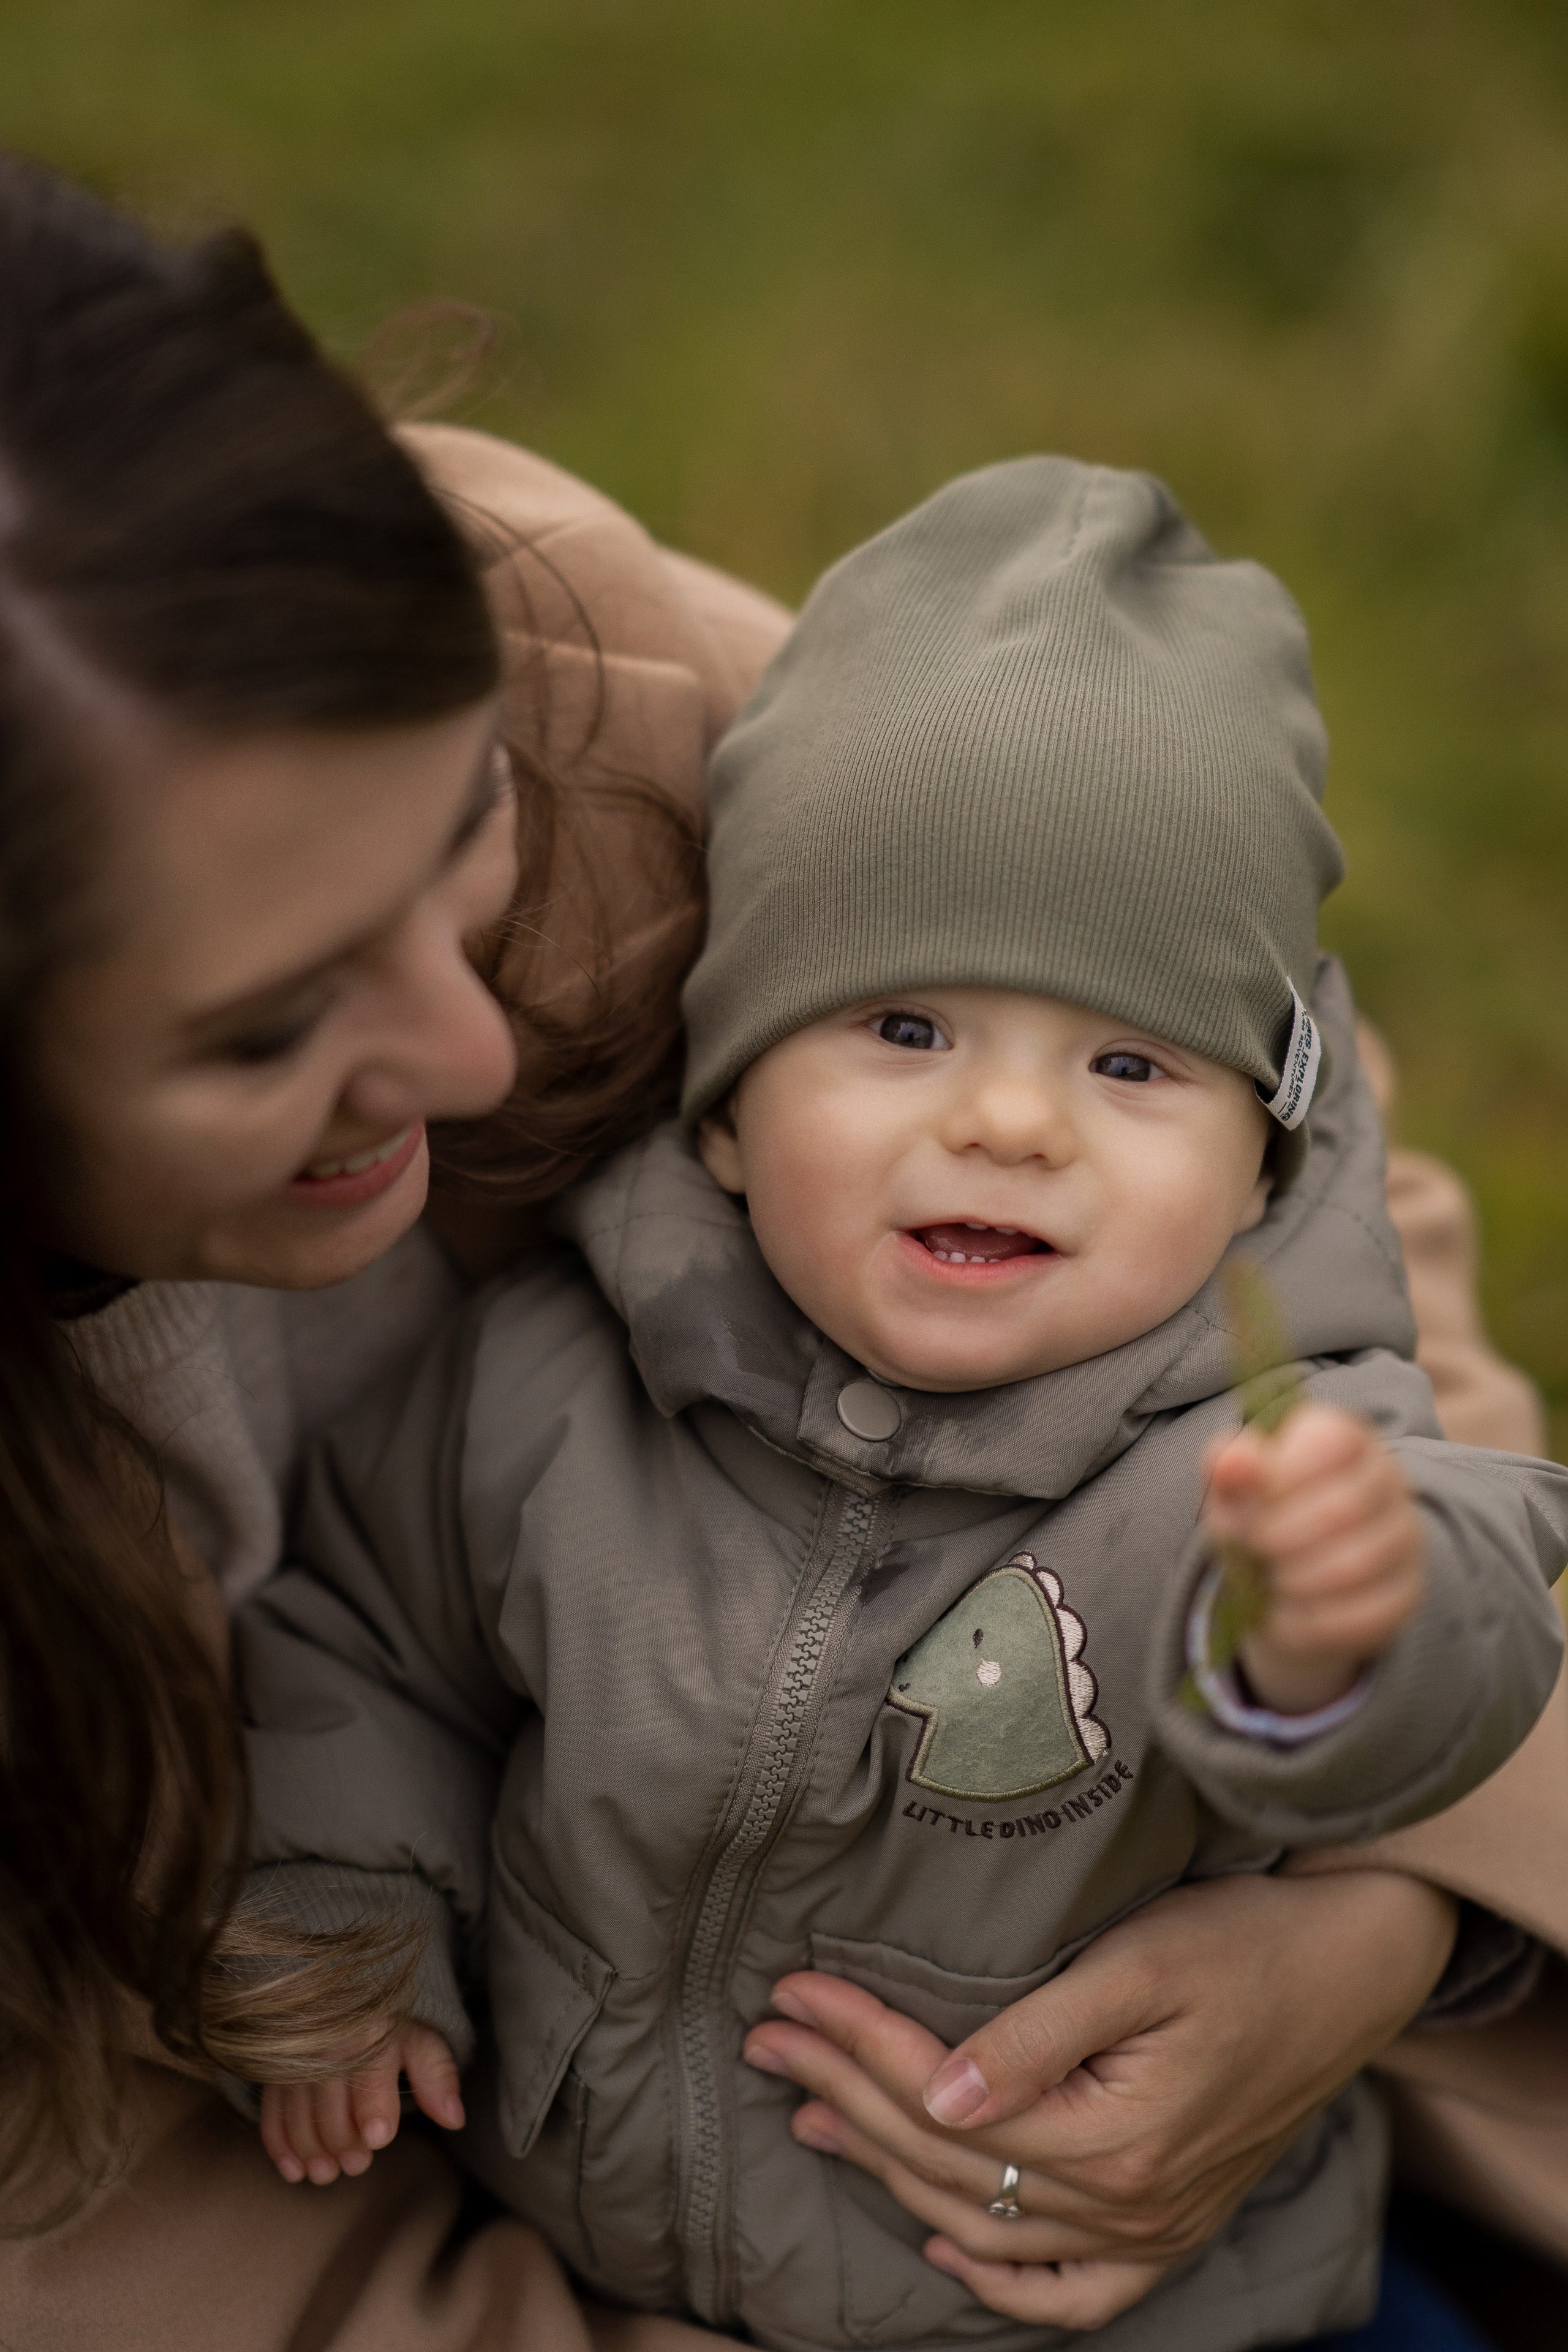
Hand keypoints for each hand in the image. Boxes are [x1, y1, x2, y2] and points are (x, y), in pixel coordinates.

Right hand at [259, 2019, 463, 2184]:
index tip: (378, 2137)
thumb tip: (455, 2119)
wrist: (342, 2000)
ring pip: (298, 2116)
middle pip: (330, 2106)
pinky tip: (295, 2171)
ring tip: (327, 2173)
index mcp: (369, 2032)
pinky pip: (272, 2114)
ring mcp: (295, 2060)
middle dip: (343, 2142)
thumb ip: (437, 2077)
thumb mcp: (420, 2043)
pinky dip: (280, 2146)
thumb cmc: (389, 2029)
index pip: (369, 2076)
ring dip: (311, 2151)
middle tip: (358, 2164)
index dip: (373, 2108)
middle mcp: (326, 2045)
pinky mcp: (274, 2076)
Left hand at [743, 1869, 1456, 2328]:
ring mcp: (1152, 2226)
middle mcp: (1129, 2202)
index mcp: (1115, 2135)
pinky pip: (1074, 2291)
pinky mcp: (1172, 2223)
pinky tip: (945, 2245)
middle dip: (846, 2092)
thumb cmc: (1246, 1941)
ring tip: (812, 2111)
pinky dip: (1003, 2281)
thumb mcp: (1140, 1965)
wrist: (1354, 1968)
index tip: (792, 1994)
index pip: (943, 2097)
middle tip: (772, 2037)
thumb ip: (1037, 2037)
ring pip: (988, 2222)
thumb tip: (938, 2095)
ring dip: (888, 2170)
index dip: (859, 2042)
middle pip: (948, 2159)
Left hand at [1204, 1403, 1424, 1712]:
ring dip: (1293, 1579)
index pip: (1332, 1441)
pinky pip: (1363, 1613)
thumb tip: (1229, 1462)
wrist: (1285, 1583)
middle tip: (1254, 1546)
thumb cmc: (1261, 1517)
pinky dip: (1309, 1621)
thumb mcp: (1235, 1489)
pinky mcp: (1405, 1593)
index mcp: (1346, 1438)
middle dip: (1279, 1535)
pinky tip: (1286, 1613)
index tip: (1251, 1498)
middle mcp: (1389, 1480)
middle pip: (1343, 1507)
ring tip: (1269, 1579)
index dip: (1283, 1474)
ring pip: (1355, 1565)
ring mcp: (1405, 1538)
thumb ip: (1230, 1468)